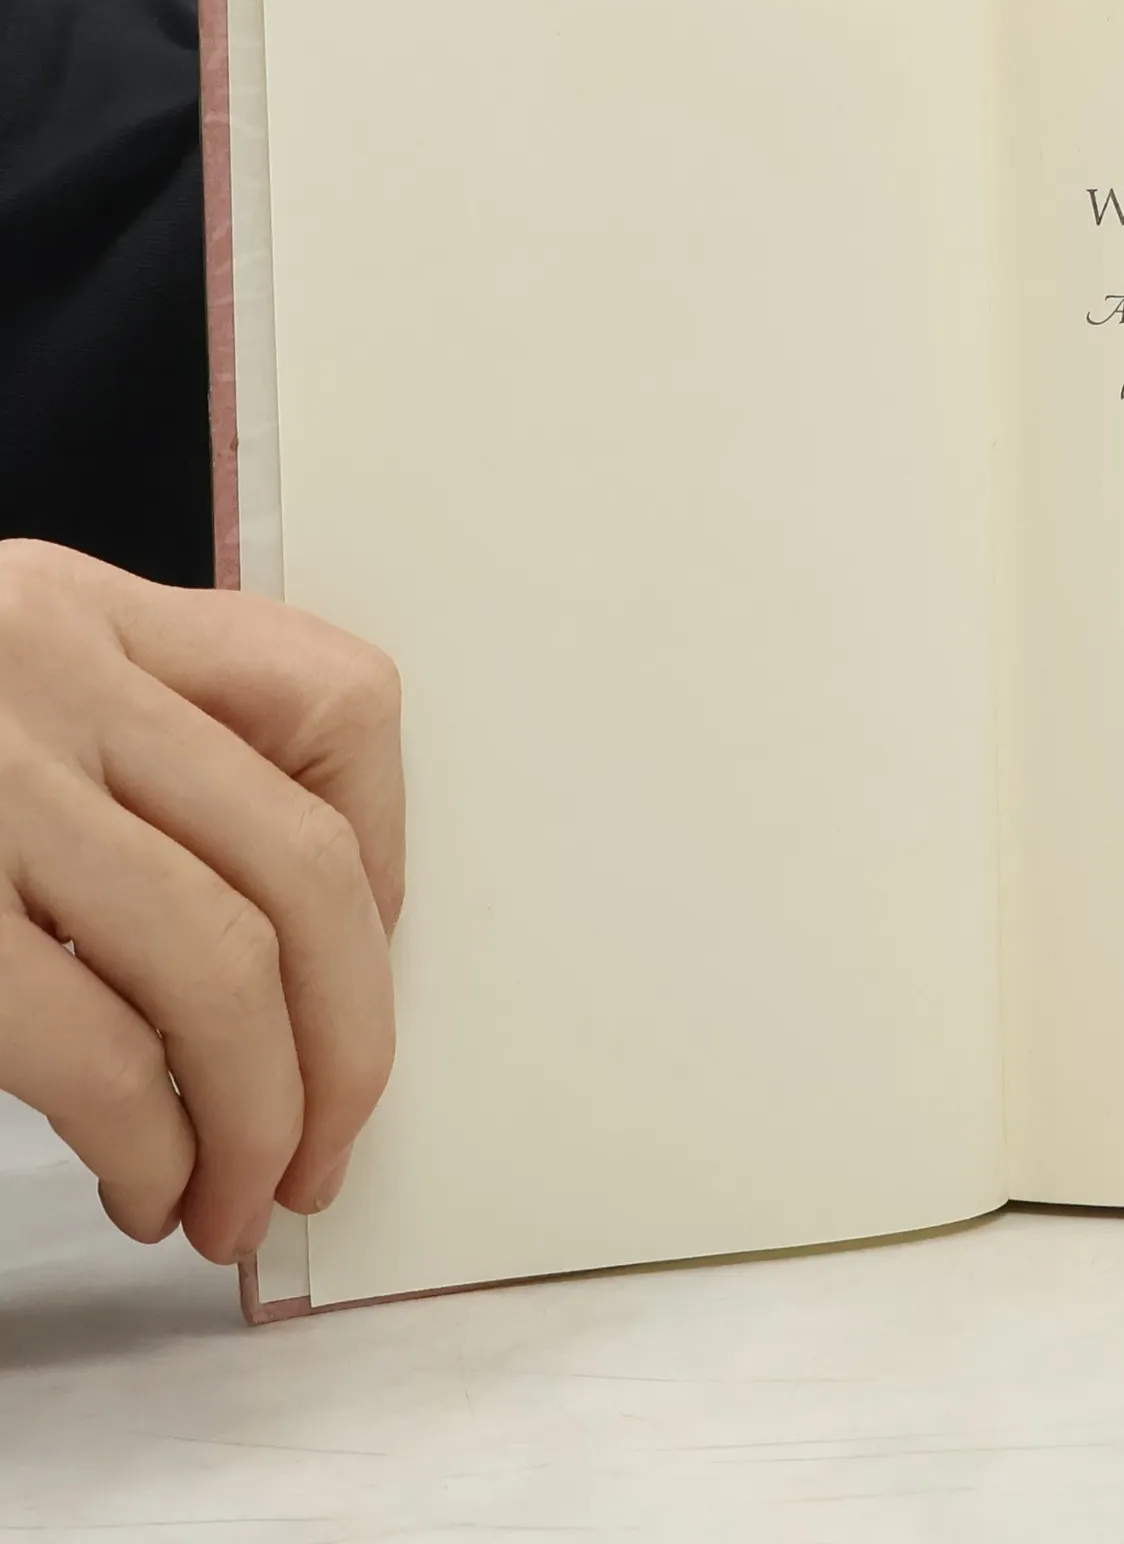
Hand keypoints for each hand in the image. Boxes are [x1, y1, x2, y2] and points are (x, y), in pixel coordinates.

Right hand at [0, 541, 402, 1264]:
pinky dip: (151, 1140)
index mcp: (87, 612)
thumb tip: (314, 945)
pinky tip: (143, 1183)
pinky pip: (91, 1045)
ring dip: (261, 1114)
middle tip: (331, 1143)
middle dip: (351, 1037)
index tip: (367, 969)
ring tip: (238, 1198)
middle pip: (304, 865)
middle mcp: (44, 672)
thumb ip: (134, 760)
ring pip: (219, 963)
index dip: (392, 856)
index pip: (339, 699)